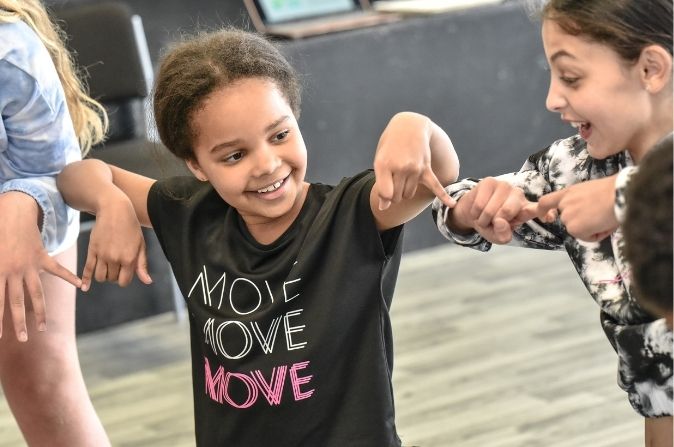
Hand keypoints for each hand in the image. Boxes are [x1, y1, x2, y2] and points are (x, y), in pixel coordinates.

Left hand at [0, 192, 80, 340]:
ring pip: (36, 293)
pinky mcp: (41, 257)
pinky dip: (69, 278)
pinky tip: (80, 286)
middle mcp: (14, 272)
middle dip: (19, 323)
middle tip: (22, 339)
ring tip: (43, 328)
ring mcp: (30, 266)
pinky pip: (57, 270)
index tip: (0, 336)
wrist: (13, 211)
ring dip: (39, 312)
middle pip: (17, 302)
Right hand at [81, 193, 151, 291]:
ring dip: (104, 275)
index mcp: (129, 258)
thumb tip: (147, 282)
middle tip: (117, 265)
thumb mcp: (141, 245)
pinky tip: (84, 287)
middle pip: (111, 279)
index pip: (124, 281)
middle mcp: (115, 258)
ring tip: (107, 267)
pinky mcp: (92, 250)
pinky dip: (85, 279)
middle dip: (114, 275)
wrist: (115, 211)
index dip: (124, 279)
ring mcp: (102, 255)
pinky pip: (87, 269)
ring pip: (100, 277)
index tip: (124, 272)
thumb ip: (142, 265)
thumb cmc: (131, 228)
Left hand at [374, 112, 454, 209]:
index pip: (385, 195)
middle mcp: (400, 167)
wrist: (409, 126)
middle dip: (393, 195)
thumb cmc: (391, 147)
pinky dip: (444, 196)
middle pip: (397, 197)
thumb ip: (381, 186)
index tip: (383, 190)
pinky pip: (435, 186)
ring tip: (402, 178)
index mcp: (384, 164)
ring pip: (409, 194)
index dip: (383, 196)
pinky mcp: (426, 169)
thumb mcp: (380, 162)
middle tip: (392, 182)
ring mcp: (415, 168)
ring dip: (405, 192)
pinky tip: (451, 204)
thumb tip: (383, 209)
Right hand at [450, 178, 551, 243]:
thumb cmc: (490, 225)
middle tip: (491, 223)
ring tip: (484, 217)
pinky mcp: (489, 182)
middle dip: (494, 221)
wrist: (472, 213)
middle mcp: (518, 195)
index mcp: (524, 209)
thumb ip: (503, 235)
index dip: (544, 212)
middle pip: (508, 211)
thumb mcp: (497, 237)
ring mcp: (504, 186)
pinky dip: (475, 213)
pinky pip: (479, 204)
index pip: (537, 210)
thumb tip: (500, 223)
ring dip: (482, 219)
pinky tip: (478, 210)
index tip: (549, 218)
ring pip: (490, 210)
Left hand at [537, 176, 617, 241]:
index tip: (546, 218)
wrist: (620, 193)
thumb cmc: (614, 189)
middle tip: (602, 214)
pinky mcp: (574, 228)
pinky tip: (605, 223)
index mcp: (568, 192)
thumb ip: (580, 201)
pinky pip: (587, 237)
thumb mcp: (590, 191)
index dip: (543, 211)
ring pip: (580, 230)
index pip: (546, 202)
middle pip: (569, 221)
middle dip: (585, 222)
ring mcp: (567, 217)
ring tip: (606, 216)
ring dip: (593, 228)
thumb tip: (587, 212)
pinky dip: (598, 235)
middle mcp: (564, 204)